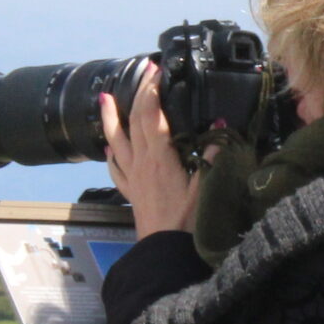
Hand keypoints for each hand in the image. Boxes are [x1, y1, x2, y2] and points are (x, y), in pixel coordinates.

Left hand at [100, 64, 200, 239]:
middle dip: (137, 92)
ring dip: (110, 117)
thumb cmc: (187, 223)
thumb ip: (212, 155)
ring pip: (116, 140)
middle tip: (142, 71)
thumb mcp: (207, 187)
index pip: (151, 115)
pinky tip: (108, 148)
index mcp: (159, 157)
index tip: (156, 71)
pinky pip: (115, 167)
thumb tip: (220, 124)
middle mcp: (141, 163)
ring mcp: (132, 177)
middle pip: (133, 120)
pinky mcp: (130, 192)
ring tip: (104, 98)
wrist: (164, 253)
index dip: (152, 91)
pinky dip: (112, 153)